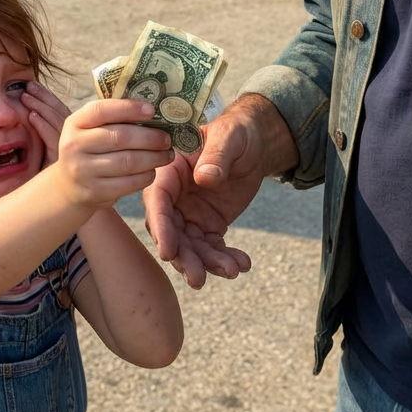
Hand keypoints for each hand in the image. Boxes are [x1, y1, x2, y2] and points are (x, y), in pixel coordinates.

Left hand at [22, 82, 70, 164]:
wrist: (34, 204)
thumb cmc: (32, 171)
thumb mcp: (37, 145)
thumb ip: (40, 128)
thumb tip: (28, 107)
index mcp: (72, 137)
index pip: (62, 112)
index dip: (48, 97)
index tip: (33, 86)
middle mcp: (75, 143)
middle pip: (62, 114)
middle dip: (45, 97)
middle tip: (29, 86)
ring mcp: (71, 153)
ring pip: (58, 123)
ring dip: (41, 107)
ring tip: (25, 96)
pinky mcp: (60, 163)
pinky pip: (52, 139)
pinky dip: (42, 125)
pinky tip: (31, 116)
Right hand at [56, 99, 173, 209]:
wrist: (68, 186)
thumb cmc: (89, 149)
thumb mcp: (89, 129)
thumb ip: (112, 117)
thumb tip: (152, 111)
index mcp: (75, 123)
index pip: (102, 110)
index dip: (129, 108)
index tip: (152, 110)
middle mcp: (74, 145)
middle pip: (120, 137)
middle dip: (150, 137)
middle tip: (167, 139)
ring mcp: (82, 170)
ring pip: (128, 162)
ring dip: (154, 158)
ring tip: (167, 155)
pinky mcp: (94, 192)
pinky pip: (129, 183)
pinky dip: (146, 176)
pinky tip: (153, 171)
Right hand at [143, 94, 293, 288]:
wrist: (252, 143)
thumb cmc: (235, 133)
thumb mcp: (228, 137)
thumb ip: (216, 155)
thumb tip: (205, 178)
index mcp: (170, 171)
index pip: (159, 201)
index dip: (162, 227)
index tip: (168, 251)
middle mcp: (174, 197)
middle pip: (172, 232)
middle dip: (183, 257)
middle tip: (198, 278)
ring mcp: (190, 214)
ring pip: (191, 246)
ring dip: (207, 262)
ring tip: (231, 270)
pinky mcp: (208, 225)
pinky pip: (212, 247)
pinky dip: (225, 258)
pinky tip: (241, 264)